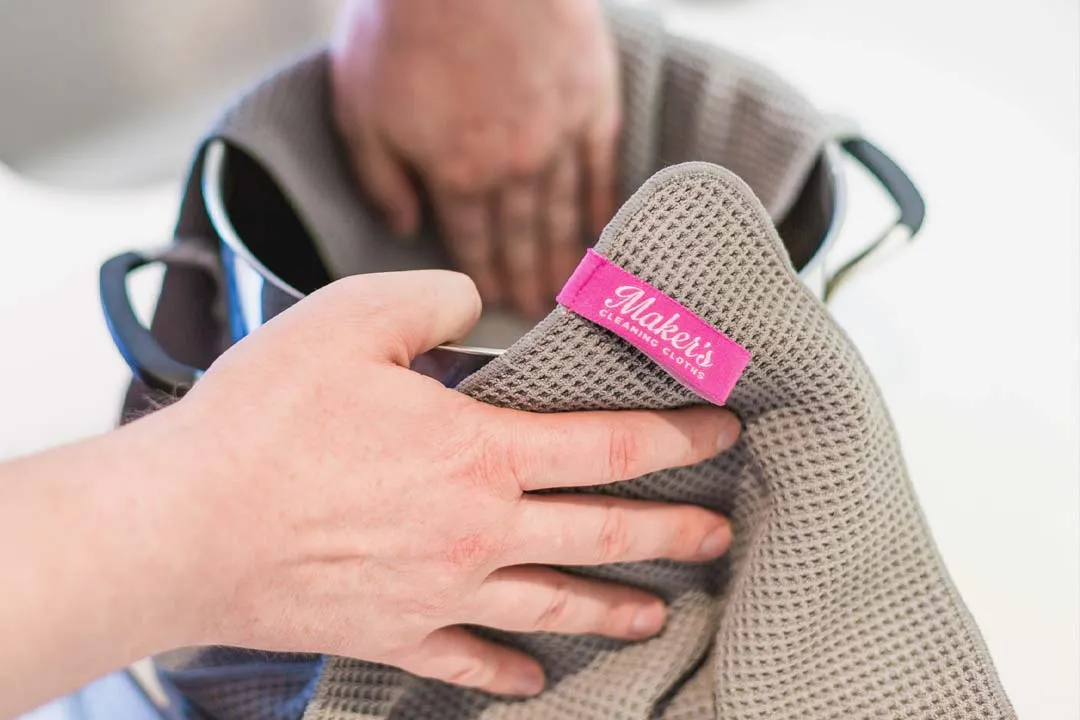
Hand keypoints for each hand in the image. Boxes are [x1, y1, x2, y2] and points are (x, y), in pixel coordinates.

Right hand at [164, 271, 737, 695]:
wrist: (184, 526)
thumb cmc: (263, 421)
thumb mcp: (350, 318)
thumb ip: (432, 300)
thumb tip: (474, 301)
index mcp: (479, 452)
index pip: (610, 446)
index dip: (677, 437)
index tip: (721, 431)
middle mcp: (478, 530)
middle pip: (603, 534)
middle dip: (673, 533)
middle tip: (719, 536)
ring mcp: (442, 592)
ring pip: (555, 604)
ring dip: (614, 607)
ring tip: (656, 611)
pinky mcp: (395, 633)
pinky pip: (469, 662)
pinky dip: (508, 672)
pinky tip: (535, 678)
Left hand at [330, 0, 620, 317]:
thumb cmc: (403, 25)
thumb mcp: (361, 107)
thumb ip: (381, 177)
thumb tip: (404, 228)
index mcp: (456, 174)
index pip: (473, 243)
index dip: (483, 276)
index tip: (496, 303)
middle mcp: (513, 169)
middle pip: (521, 238)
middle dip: (526, 279)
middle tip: (537, 313)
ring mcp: (559, 136)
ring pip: (561, 212)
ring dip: (562, 256)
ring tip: (566, 290)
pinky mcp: (592, 100)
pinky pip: (600, 167)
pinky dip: (599, 203)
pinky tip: (599, 230)